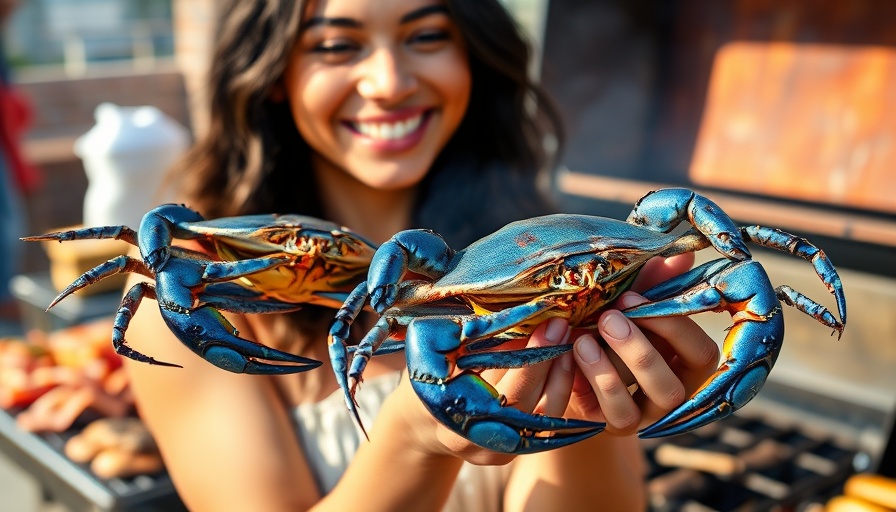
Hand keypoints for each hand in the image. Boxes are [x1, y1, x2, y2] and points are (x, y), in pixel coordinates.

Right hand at [384, 316, 574, 464]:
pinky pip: (546, 423)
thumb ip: (479, 336)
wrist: (423, 418)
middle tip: (565, 326)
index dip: (534, 355)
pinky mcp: (515, 451)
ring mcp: (501, 452)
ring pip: (547, 418)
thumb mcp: (441, 349)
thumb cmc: (428, 374)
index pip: (508, 389)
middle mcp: (481, 441)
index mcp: (458, 415)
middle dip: (553, 361)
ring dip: (563, 377)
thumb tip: (524, 312)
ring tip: (570, 341)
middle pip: (533, 405)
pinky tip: (566, 362)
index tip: (550, 323)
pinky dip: (559, 391)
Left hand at [569, 254, 720, 434]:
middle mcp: (670, 396)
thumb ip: (655, 282)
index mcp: (687, 363)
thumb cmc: (611, 319)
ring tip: (583, 338)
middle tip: (608, 319)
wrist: (573, 352)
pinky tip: (569, 357)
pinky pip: (602, 416)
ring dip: (607, 372)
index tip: (633, 297)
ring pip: (634, 409)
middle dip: (639, 352)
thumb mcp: (629, 301)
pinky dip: (586, 385)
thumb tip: (684, 254)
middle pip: (671, 389)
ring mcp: (640, 417)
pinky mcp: (607, 427)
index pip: (701, 353)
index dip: (673, 327)